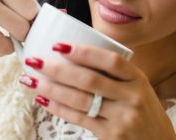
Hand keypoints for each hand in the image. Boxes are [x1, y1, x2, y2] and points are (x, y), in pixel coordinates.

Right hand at [0, 0, 38, 55]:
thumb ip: (21, 3)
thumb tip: (54, 18)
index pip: (30, 8)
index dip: (33, 20)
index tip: (28, 23)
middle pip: (22, 28)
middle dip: (23, 35)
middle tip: (16, 33)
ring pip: (7, 46)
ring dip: (9, 46)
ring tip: (1, 37)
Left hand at [21, 43, 175, 139]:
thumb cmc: (144, 109)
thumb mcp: (138, 85)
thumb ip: (114, 72)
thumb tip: (78, 53)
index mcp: (137, 78)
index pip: (110, 61)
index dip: (84, 52)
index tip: (59, 45)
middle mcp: (132, 96)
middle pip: (89, 80)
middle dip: (58, 69)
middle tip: (34, 61)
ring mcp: (122, 118)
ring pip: (80, 100)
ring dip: (52, 89)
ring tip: (31, 79)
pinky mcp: (111, 136)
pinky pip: (80, 119)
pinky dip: (59, 108)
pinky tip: (44, 99)